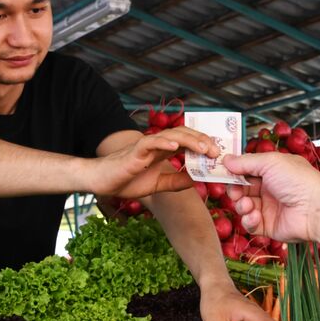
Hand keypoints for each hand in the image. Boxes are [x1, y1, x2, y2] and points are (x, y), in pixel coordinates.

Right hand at [90, 128, 220, 199]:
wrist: (102, 183)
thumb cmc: (127, 181)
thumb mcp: (158, 185)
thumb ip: (177, 181)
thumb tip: (197, 180)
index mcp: (163, 152)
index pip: (187, 142)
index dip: (203, 145)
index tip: (218, 155)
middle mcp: (157, 145)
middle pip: (184, 135)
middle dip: (202, 141)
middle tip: (217, 151)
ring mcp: (146, 146)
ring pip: (171, 136)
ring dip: (189, 140)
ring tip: (204, 148)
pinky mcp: (134, 152)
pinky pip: (150, 143)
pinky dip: (164, 142)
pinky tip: (176, 146)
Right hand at [222, 152, 319, 243]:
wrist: (315, 209)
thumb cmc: (297, 180)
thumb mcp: (270, 162)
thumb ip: (246, 162)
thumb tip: (225, 159)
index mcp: (273, 172)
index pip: (247, 171)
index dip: (235, 173)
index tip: (223, 173)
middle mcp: (270, 189)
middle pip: (242, 190)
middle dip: (235, 191)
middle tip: (236, 192)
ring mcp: (269, 209)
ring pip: (244, 207)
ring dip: (242, 205)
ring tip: (248, 205)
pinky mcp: (269, 227)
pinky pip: (250, 224)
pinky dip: (249, 220)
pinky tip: (255, 216)